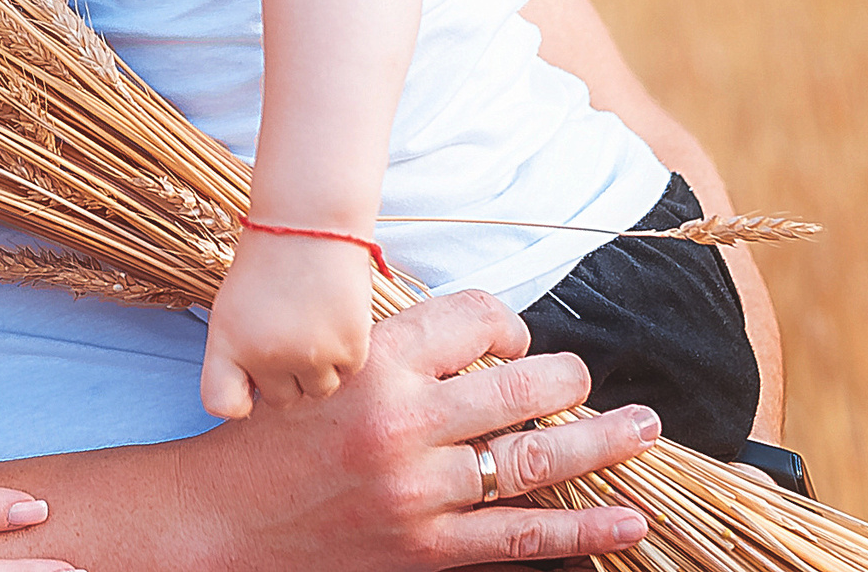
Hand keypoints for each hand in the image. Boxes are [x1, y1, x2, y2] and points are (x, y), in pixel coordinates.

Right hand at [184, 290, 656, 569]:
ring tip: (643, 428)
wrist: (223, 520)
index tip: (518, 339)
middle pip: (520, 386)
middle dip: (571, 381)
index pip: (473, 320)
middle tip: (591, 382)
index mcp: (375, 363)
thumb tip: (487, 342)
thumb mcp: (324, 370)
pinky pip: (520, 536)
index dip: (509, 324)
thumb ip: (397, 351)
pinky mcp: (426, 548)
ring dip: (601, 444)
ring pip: (534, 460)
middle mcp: (401, 421)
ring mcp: (418, 490)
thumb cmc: (272, 436)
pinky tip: (626, 520)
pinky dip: (582, 530)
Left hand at [201, 228, 374, 416]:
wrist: (309, 224)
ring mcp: (309, 356)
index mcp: (226, 344)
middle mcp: (265, 356)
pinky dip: (345, 351)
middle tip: (290, 331)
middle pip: (282, 400)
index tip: (249, 384)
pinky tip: (334, 315)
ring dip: (319, 367)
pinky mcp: (349, 350)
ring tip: (312, 322)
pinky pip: (348, 372)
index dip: (238, 399)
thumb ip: (238, 357)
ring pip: (319, 390)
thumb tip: (254, 402)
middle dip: (287, 376)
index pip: (222, 405)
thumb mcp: (233, 308)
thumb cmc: (267, 264)